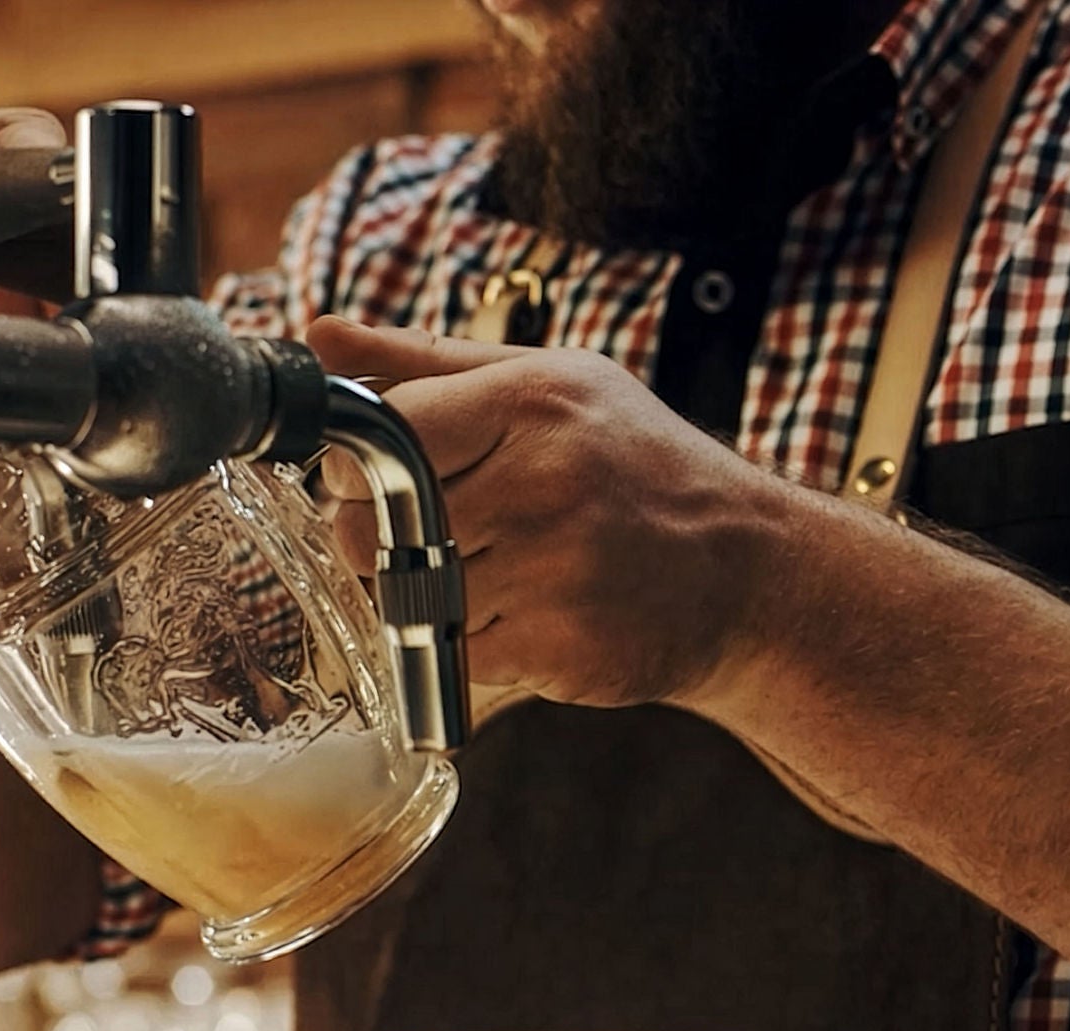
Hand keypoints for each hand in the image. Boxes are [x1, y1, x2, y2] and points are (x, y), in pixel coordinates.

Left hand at [307, 317, 786, 710]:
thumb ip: (428, 363)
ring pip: (408, 599)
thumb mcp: (551, 383)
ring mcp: (557, 571)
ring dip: (427, 596)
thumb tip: (318, 336)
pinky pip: (456, 656)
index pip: (384, 434)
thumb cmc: (640, 467)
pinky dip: (473, 644)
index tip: (380, 477)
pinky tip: (528, 613)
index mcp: (536, 401)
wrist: (751, 575)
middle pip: (374, 527)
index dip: (361, 465)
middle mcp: (546, 482)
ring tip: (494, 571)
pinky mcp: (563, 647)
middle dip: (381, 537)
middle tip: (435, 532)